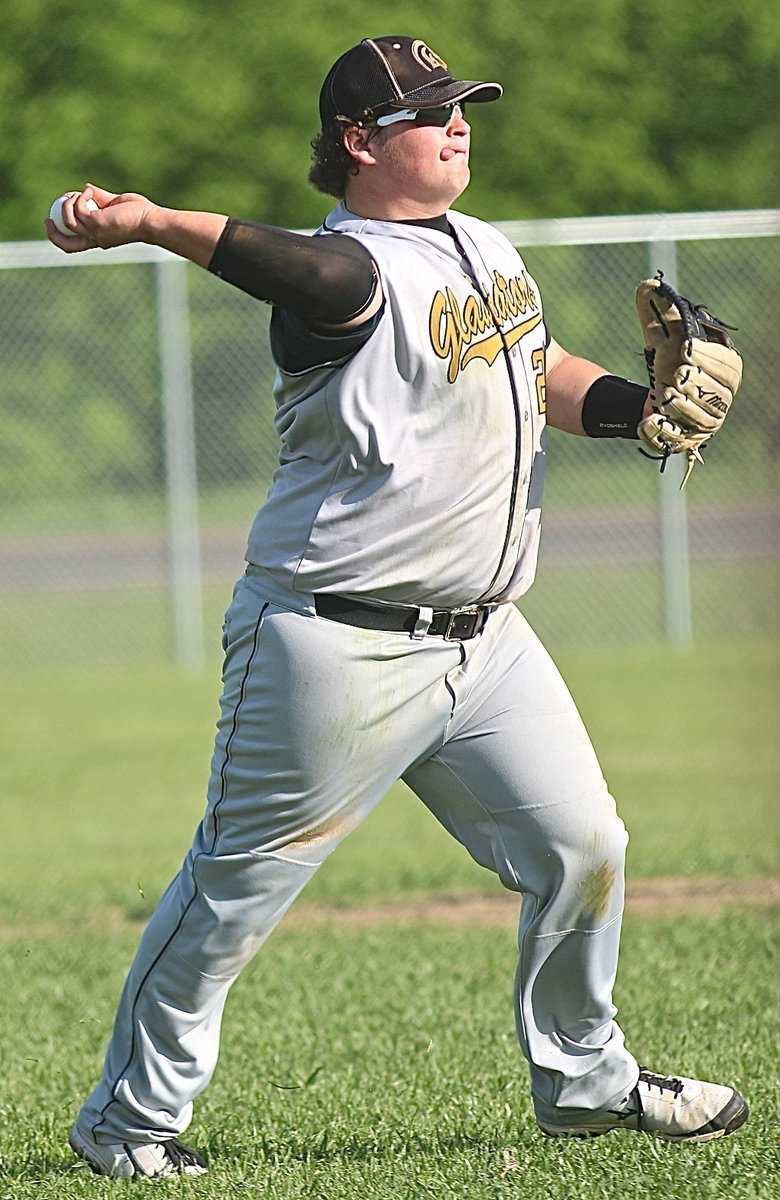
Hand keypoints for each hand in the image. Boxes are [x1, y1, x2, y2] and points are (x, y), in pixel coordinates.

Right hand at [44, 184, 158, 251]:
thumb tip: (86, 187)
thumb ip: (100, 198)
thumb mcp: (114, 204)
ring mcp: (95, 232)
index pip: (74, 244)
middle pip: (65, 244)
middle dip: (52, 233)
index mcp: (98, 238)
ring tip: (78, 194)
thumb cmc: (139, 214)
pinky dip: (79, 197)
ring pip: (68, 220)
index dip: (60, 235)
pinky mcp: (97, 223)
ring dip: (67, 204)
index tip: (52, 220)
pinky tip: (88, 190)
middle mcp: (95, 239)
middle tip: (48, 218)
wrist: (151, 221)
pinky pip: (78, 209)